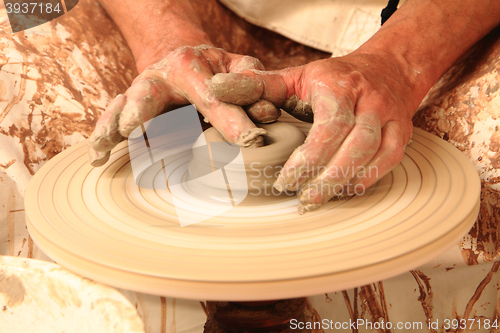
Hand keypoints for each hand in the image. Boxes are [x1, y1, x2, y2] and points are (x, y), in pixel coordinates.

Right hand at [88, 45, 279, 165]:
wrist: (184, 61)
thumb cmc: (217, 69)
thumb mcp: (239, 67)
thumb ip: (254, 86)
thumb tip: (265, 113)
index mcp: (190, 64)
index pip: (213, 96)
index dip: (231, 119)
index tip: (249, 140)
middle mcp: (159, 76)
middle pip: (148, 92)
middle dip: (140, 109)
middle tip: (131, 127)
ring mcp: (141, 93)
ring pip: (122, 107)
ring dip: (112, 127)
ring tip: (103, 146)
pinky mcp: (131, 110)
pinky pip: (114, 122)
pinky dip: (104, 138)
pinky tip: (97, 158)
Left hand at [209, 52, 414, 212]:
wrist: (387, 69)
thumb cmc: (335, 79)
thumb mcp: (297, 75)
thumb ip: (259, 86)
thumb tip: (218, 89)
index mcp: (340, 87)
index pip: (329, 126)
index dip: (308, 159)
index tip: (283, 182)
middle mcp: (370, 102)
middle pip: (355, 145)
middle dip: (327, 178)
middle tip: (301, 201)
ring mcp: (391, 118)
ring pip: (375, 156)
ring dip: (346, 183)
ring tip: (317, 202)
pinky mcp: (403, 133)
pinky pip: (390, 161)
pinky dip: (368, 179)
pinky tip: (345, 192)